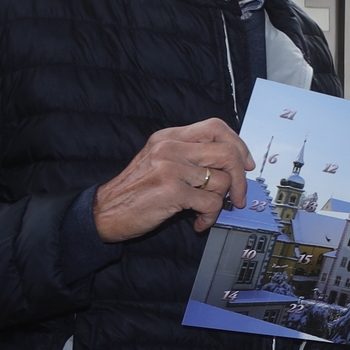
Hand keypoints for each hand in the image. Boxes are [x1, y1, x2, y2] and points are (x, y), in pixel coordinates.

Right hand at [93, 120, 255, 240]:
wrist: (103, 211)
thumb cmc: (135, 190)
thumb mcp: (158, 160)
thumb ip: (189, 154)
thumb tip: (231, 162)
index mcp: (169, 136)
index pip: (216, 127)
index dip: (238, 144)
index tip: (245, 163)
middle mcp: (170, 148)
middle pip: (227, 152)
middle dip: (241, 178)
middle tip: (238, 196)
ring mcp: (171, 169)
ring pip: (222, 179)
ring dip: (222, 202)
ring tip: (208, 211)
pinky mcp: (171, 192)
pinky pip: (210, 203)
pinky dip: (210, 216)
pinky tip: (199, 221)